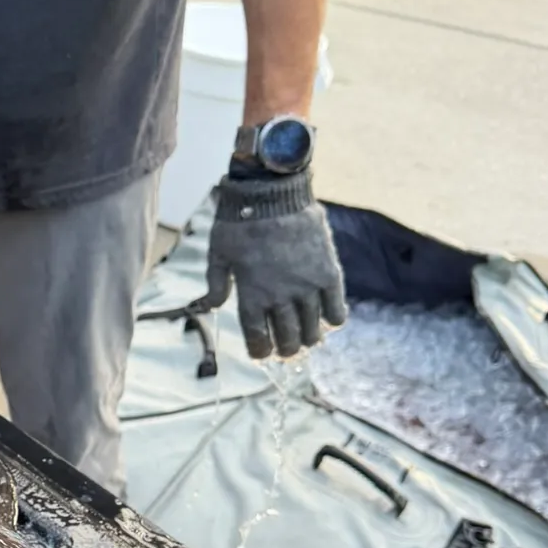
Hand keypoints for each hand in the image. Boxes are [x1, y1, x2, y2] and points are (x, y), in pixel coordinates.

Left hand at [205, 172, 346, 360]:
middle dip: (286, 349)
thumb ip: (216, 284)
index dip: (260, 350)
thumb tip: (210, 307)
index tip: (262, 353)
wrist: (272, 193)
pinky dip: (333, 319)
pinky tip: (328, 319)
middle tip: (286, 348)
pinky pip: (336, 309)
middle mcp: (280, 297)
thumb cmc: (238, 222)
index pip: (257, 337)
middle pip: (288, 338)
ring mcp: (307, 287)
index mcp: (251, 294)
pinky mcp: (329, 274)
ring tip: (306, 338)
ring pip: (313, 330)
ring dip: (309, 338)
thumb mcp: (217, 253)